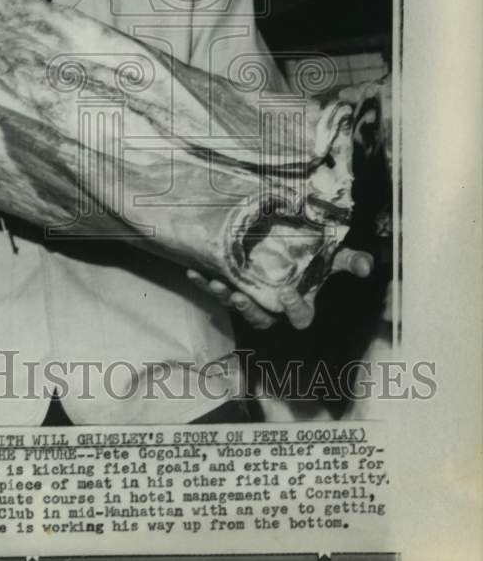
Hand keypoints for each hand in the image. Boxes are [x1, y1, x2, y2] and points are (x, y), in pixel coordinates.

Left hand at [186, 248, 373, 329]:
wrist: (281, 242)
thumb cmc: (311, 255)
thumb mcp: (330, 255)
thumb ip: (348, 260)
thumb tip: (366, 266)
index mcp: (300, 302)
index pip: (301, 316)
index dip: (295, 308)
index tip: (286, 291)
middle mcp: (274, 306)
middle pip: (263, 318)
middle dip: (251, 310)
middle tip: (240, 295)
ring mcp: (253, 299)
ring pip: (238, 308)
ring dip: (225, 298)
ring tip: (216, 284)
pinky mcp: (233, 288)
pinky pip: (218, 291)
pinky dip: (205, 283)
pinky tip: (194, 272)